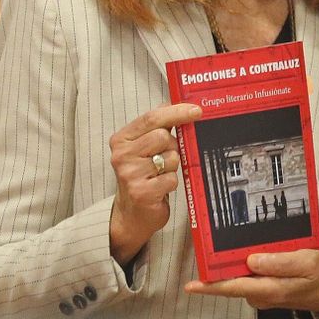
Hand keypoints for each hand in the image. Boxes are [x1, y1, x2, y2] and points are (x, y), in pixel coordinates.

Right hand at [108, 102, 201, 263]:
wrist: (131, 213)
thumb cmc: (141, 176)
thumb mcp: (142, 148)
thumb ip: (156, 128)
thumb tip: (180, 105)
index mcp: (121, 139)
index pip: (151, 118)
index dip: (176, 112)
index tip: (197, 110)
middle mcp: (121, 155)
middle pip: (162, 136)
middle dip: (172, 146)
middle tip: (165, 157)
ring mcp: (130, 174)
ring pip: (170, 158)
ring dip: (173, 166)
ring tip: (160, 174)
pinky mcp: (141, 192)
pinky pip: (171, 179)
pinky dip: (172, 182)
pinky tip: (161, 187)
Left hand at [184, 249, 318, 313]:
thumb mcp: (310, 263)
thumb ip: (281, 262)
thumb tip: (251, 261)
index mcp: (271, 289)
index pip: (233, 288)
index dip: (210, 286)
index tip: (190, 285)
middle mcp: (263, 294)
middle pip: (232, 282)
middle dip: (214, 269)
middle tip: (202, 245)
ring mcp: (265, 293)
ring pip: (241, 277)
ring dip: (230, 263)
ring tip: (221, 240)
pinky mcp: (269, 288)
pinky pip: (251, 276)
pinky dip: (245, 264)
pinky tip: (246, 249)